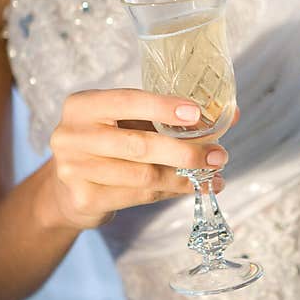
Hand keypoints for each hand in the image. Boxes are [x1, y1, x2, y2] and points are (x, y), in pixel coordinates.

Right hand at [47, 88, 228, 228]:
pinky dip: (172, 191)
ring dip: (184, 177)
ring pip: (144, 175)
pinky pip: (140, 196)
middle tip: (219, 155)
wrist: (69, 188)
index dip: (163, 107)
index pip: (127, 101)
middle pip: (139, 145)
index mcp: (82, 105)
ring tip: (212, 176)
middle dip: (185, 151)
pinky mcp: (85, 199)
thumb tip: (230, 115)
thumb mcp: (130, 121)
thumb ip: (170, 116)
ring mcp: (74, 170)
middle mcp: (71, 135)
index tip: (197, 113)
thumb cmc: (108, 144)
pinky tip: (192, 187)